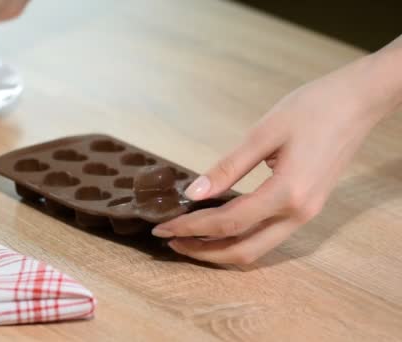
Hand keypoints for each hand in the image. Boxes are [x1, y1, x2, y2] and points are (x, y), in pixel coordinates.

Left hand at [152, 48, 401, 264]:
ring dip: (220, 250)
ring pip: (257, 249)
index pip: (228, 223)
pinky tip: (218, 227)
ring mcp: (306, 214)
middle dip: (203, 251)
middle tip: (170, 241)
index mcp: (288, 193)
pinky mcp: (307, 208)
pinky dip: (239, 239)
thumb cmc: (313, 108)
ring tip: (189, 239)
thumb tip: (193, 193)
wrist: (358, 101)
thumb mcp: (262, 134)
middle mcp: (299, 213)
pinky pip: (268, 236)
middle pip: (243, 251)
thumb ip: (227, 168)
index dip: (191, 227)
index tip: (163, 227)